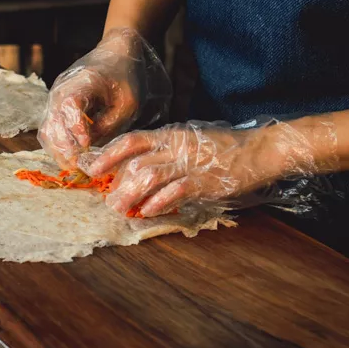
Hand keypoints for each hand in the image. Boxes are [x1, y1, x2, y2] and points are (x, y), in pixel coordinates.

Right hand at [37, 28, 169, 168]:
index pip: (68, 106)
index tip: (87, 145)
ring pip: (47, 131)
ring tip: (76, 165)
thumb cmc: (126, 77)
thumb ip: (109, 126)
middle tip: (80, 165)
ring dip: (59, 150)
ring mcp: (55, 99)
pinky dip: (59, 145)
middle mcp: (60, 90)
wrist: (117, 53)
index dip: (75, 128)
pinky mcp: (56, 107)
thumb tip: (92, 150)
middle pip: (51, 124)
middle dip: (65, 148)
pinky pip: (51, 131)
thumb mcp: (128, 103)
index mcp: (81, 82)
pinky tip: (74, 155)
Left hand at [78, 118, 338, 216]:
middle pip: (135, 163)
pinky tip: (148, 211)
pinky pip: (174, 192)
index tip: (91, 168)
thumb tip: (135, 171)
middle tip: (108, 200)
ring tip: (122, 209)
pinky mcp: (203, 182)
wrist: (258, 151)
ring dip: (132, 196)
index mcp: (169, 135)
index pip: (130, 141)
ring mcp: (189, 164)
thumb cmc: (222, 149)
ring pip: (149, 177)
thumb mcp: (188, 143)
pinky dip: (158, 203)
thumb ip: (164, 154)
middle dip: (116, 184)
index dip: (108, 154)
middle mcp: (175, 147)